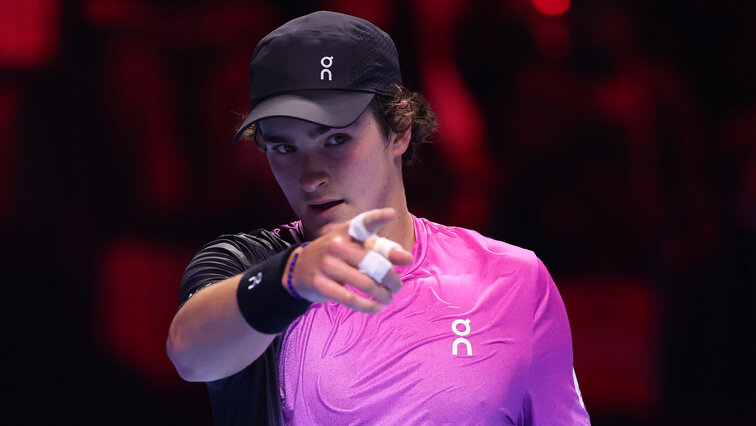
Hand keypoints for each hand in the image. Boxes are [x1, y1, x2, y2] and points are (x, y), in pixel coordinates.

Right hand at [284, 208, 412, 312]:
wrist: (300, 268)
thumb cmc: (338, 255)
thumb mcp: (357, 246)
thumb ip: (383, 250)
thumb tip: (408, 259)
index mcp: (347, 231)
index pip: (363, 223)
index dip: (377, 217)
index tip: (390, 214)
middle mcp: (336, 244)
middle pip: (373, 263)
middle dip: (391, 279)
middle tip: (396, 287)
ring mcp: (327, 264)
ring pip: (365, 283)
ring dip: (382, 295)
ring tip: (387, 298)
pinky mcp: (320, 284)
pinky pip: (349, 298)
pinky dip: (367, 306)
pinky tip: (375, 308)